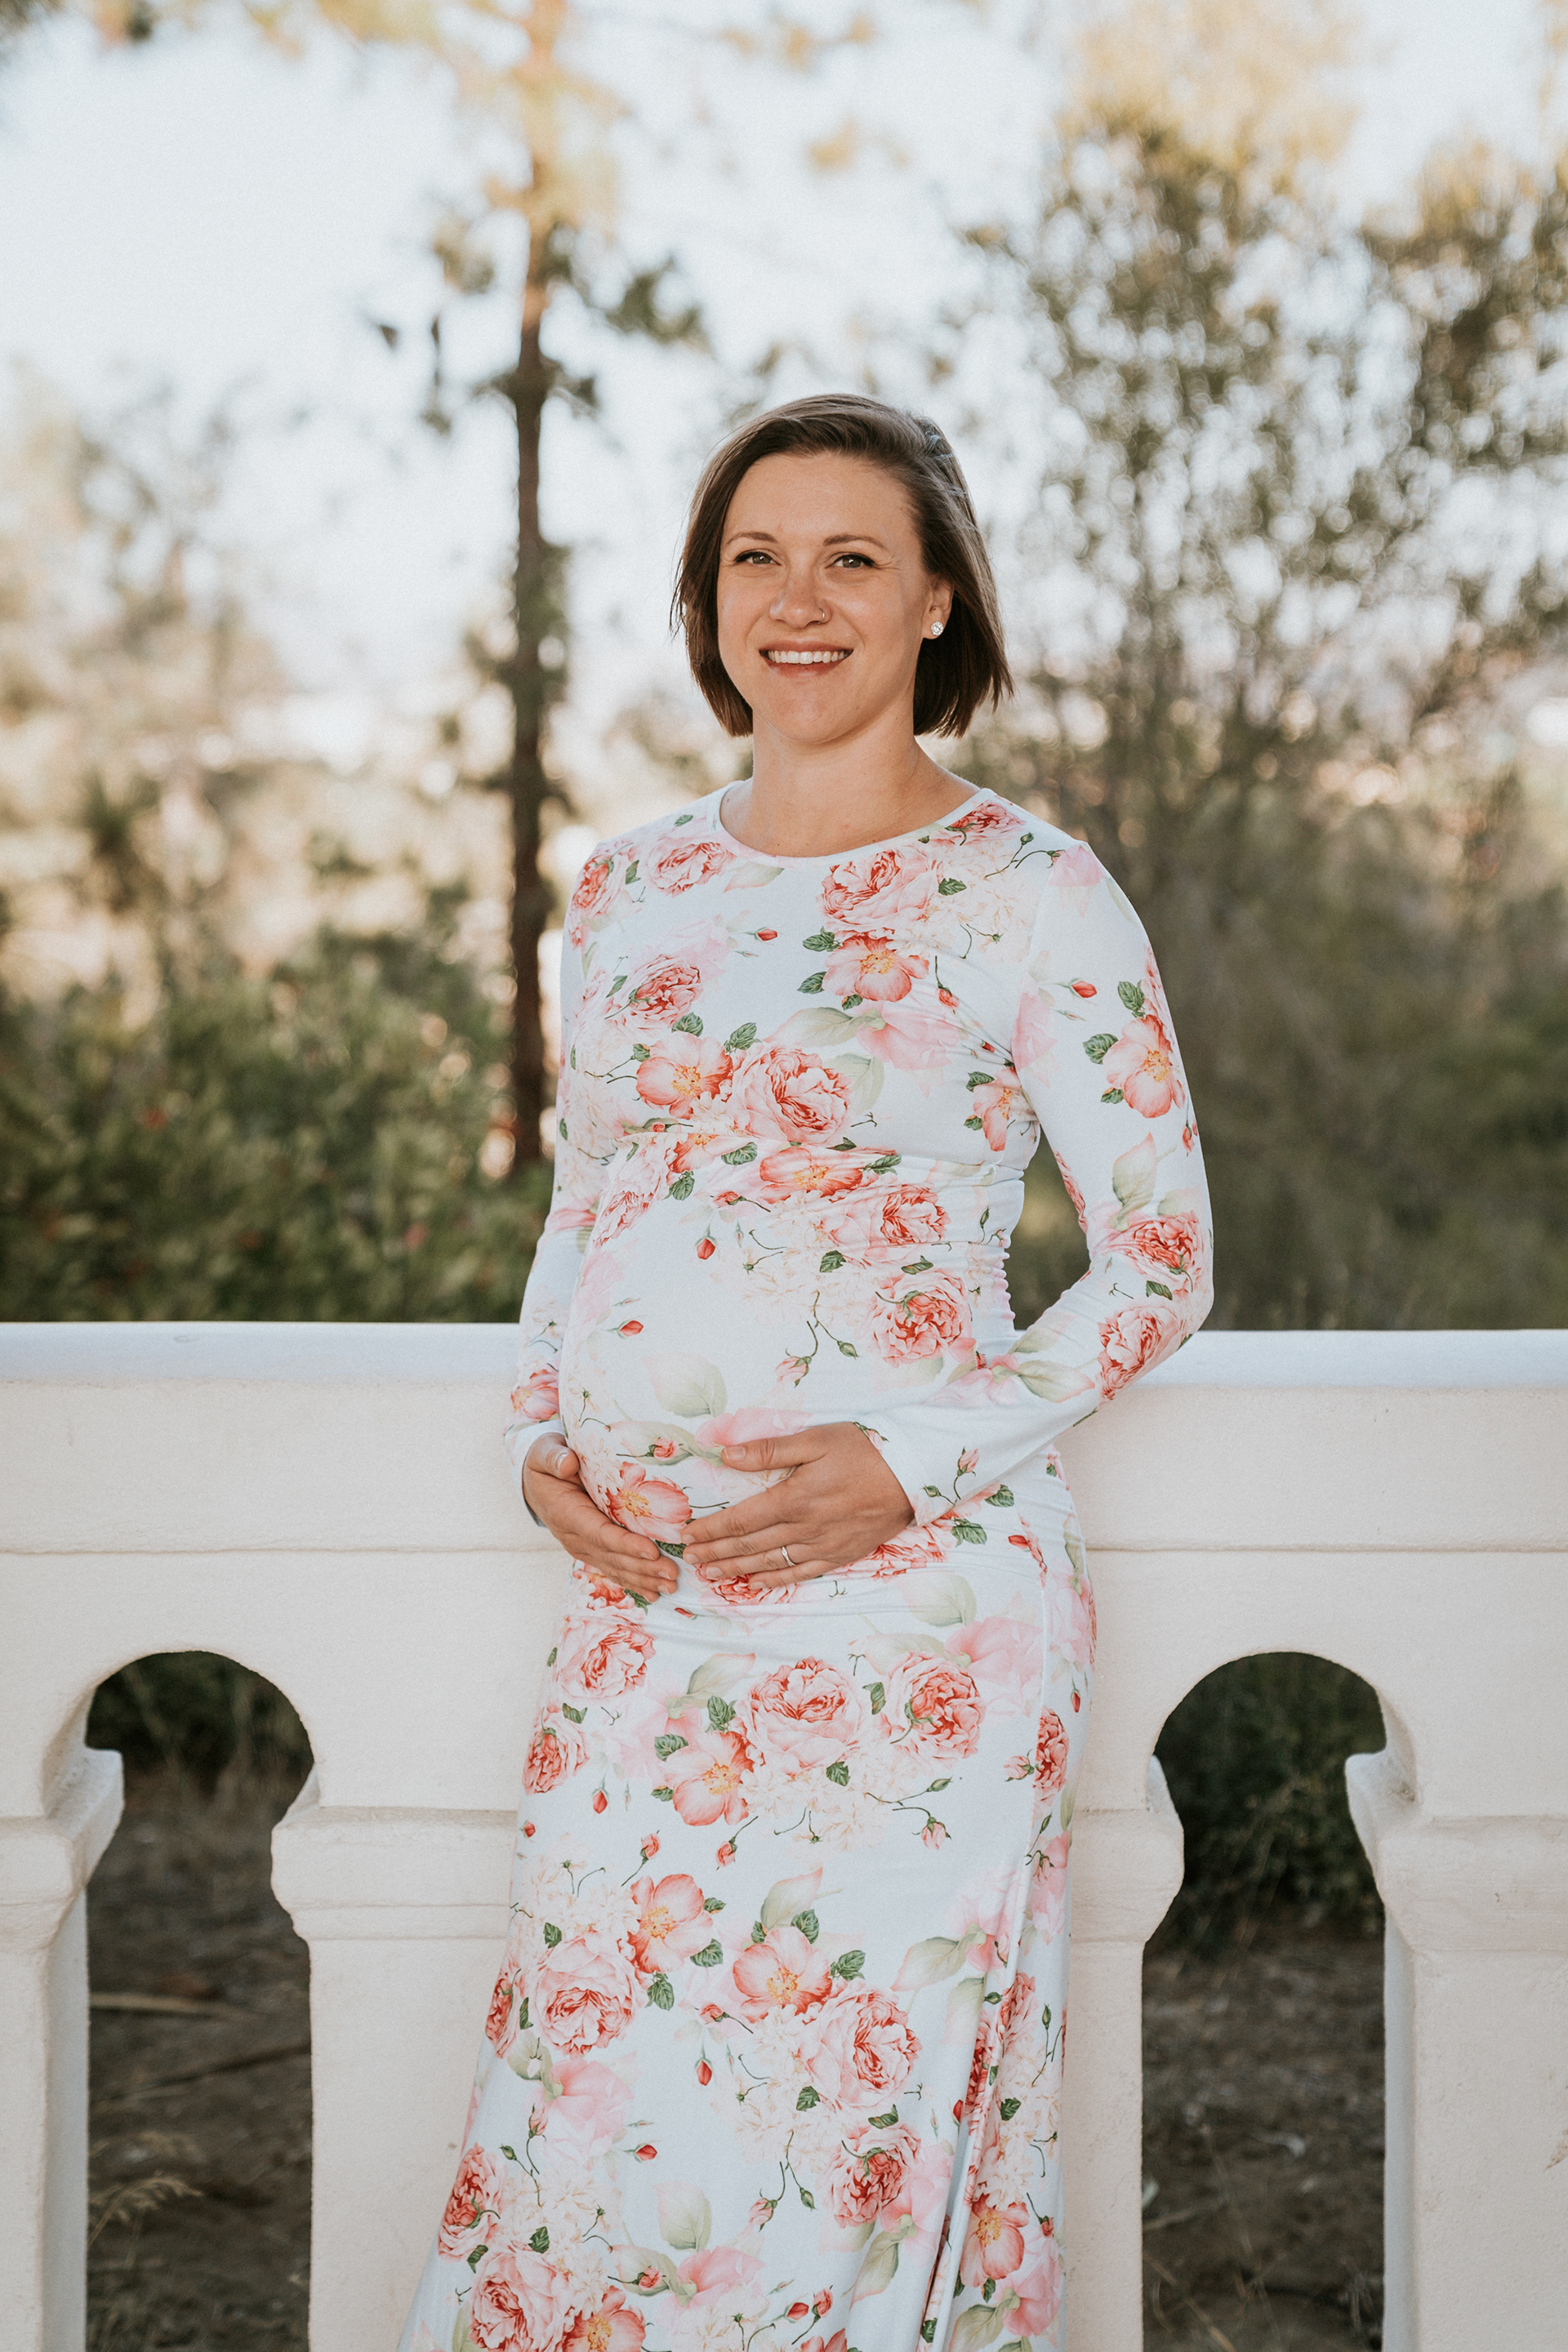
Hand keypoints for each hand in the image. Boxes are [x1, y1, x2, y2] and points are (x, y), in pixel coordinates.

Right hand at [522, 1437, 675, 1603]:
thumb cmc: (546, 1461)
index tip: (652, 1551)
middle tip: (672, 1573)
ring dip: (643, 1578)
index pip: (599, 1533)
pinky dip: (633, 1581)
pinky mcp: (590, 1550)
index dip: (625, 1544)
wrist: (535, 1481)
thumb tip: (567, 1464)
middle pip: (613, 1556)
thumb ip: (554, 1457)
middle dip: (643, 1567)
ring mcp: (582, 1546)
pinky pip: (613, 1568)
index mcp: (566, 1514)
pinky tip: (654, 1592)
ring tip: (671, 1586)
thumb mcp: (544, 1453)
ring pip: (615, 1567)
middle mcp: (574, 1536)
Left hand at [683, 1422, 913, 1588]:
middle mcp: (804, 1528)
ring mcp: (822, 1546)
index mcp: (794, 1498)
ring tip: (711, 1573)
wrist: (913, 1475)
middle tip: (690, 1558)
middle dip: (716, 1552)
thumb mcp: (816, 1440)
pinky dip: (774, 1581)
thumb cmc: (864, 1450)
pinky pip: (800, 1573)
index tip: (688, 1534)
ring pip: (770, 1563)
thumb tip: (727, 1454)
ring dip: (737, 1569)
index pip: (741, 1519)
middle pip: (750, 1545)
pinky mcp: (840, 1555)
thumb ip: (770, 1450)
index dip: (712, 1529)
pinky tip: (756, 1583)